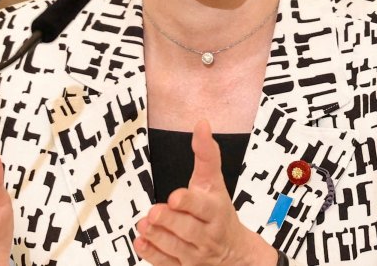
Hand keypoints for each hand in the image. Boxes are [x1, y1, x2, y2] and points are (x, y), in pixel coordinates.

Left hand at [134, 120, 277, 265]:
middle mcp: (207, 234)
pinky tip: (141, 242)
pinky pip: (167, 264)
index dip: (189, 202)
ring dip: (158, 237)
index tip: (174, 197)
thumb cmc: (219, 213)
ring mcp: (195, 254)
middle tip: (153, 212)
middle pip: (188, 229)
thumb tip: (201, 124)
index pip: (203, 207)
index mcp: (215, 210)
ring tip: (144, 225)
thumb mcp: (215, 182)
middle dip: (169, 221)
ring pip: (175, 248)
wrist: (235, 253)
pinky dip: (153, 254)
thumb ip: (206, 154)